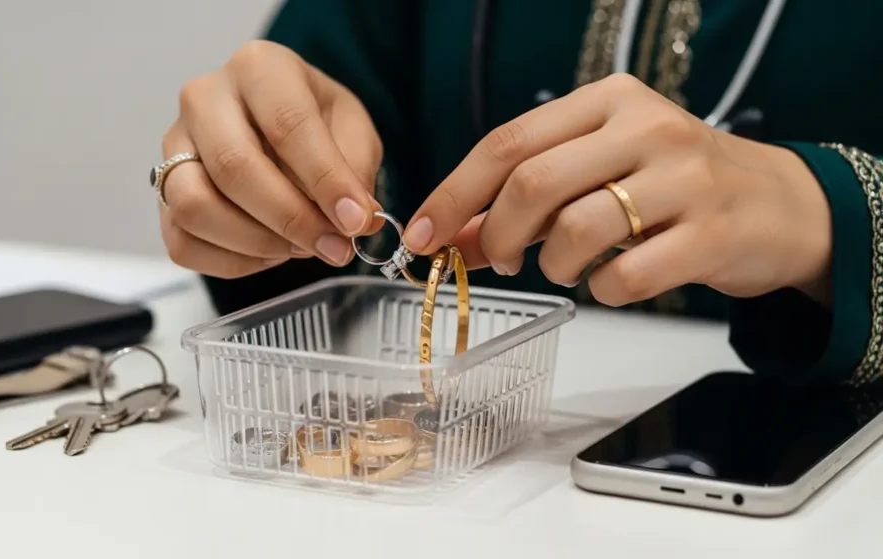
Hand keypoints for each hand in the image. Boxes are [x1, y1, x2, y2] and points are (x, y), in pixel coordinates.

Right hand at [159, 40, 381, 277]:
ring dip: (256, 243)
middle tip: (333, 246)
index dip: (324, 180)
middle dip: (291, 219)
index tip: (355, 221)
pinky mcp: (162, 192)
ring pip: (195, 206)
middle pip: (234, 167)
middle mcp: (204, 99)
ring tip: (299, 247)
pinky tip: (268, 253)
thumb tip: (359, 222)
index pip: (287, 124)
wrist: (279, 127)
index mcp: (259, 68)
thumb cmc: (316, 124)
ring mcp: (174, 146)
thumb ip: (356, 172)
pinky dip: (232, 262)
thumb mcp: (352, 132)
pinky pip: (183, 243)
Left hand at [404, 74, 832, 306]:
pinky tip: (613, 282)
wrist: (778, 206)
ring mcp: (683, 179)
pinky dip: (603, 292)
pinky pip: (626, 276)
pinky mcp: (711, 234)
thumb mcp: (599, 174)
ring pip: (576, 230)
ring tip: (565, 269)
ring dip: (553, 266)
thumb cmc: (672, 187)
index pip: (507, 142)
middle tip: (502, 260)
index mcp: (608, 101)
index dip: (455, 194)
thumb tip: (453, 238)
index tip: (423, 234)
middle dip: (499, 234)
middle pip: (533, 183)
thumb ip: (526, 201)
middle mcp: (646, 128)